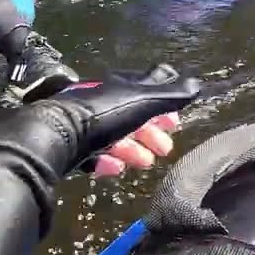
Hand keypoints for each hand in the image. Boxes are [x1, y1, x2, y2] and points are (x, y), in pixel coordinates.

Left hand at [0, 64, 199, 178]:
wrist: (56, 136)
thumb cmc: (104, 115)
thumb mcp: (143, 102)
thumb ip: (171, 96)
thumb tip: (197, 84)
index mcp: (121, 86)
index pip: (148, 88)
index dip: (165, 103)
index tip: (176, 122)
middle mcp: (102, 100)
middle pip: (132, 114)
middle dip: (151, 131)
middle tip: (165, 149)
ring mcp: (84, 122)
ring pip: (114, 135)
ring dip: (133, 148)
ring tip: (145, 163)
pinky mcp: (70, 144)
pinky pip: (93, 152)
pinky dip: (108, 160)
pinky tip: (116, 169)